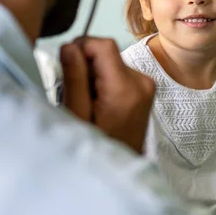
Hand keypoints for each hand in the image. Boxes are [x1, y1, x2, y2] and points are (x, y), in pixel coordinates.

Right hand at [59, 37, 155, 153]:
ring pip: (112, 60)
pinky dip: (105, 79)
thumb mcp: (76, 113)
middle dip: (86, 64)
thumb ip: (74, 78)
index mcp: (125, 88)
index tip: (68, 65)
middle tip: (76, 90)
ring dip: (95, 72)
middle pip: (107, 52)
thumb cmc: (97, 145)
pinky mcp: (145, 87)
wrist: (120, 169)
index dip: (81, 48)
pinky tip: (100, 101)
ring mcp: (146, 84)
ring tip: (88, 99)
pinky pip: (119, 70)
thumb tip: (69, 46)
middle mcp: (142, 82)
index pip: (104, 45)